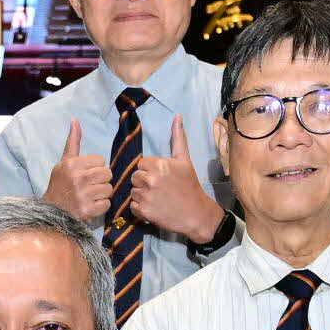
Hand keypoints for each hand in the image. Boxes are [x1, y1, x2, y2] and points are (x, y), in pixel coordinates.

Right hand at [47, 122, 115, 223]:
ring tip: (90, 196)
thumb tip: (75, 120)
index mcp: (72, 164)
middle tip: (90, 186)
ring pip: (109, 189)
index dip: (95, 168)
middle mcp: (78, 178)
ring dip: (102, 194)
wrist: (51, 212)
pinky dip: (100, 206)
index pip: (100, 160)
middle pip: (107, 174)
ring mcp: (83, 195)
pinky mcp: (88, 210)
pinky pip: (107, 204)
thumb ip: (73, 142)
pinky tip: (90, 205)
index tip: (85, 174)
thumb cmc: (60, 185)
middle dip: (101, 180)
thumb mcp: (64, 162)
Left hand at [128, 117, 225, 243]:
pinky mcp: (144, 211)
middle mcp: (150, 179)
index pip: (141, 164)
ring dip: (142, 196)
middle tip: (159, 189)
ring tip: (157, 198)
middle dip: (144, 182)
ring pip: (133, 191)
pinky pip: (133, 206)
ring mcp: (146, 196)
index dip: (149, 170)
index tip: (160, 177)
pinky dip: (140, 209)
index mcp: (159, 164)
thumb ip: (178, 138)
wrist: (196, 213)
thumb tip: (177, 116)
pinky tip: (153, 208)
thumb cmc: (190, 185)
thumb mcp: (185, 160)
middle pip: (135, 177)